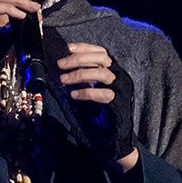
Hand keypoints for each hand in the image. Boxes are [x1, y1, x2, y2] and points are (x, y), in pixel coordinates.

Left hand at [55, 43, 135, 162]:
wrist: (113, 135)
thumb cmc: (99, 112)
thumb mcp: (89, 89)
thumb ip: (81, 78)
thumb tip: (63, 67)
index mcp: (111, 70)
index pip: (99, 51)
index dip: (83, 47)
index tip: (67, 48)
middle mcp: (118, 76)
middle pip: (100, 58)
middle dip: (78, 59)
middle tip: (61, 64)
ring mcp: (120, 88)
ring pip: (101, 73)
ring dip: (79, 74)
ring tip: (64, 80)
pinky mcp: (118, 102)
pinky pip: (103, 94)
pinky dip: (86, 92)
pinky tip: (74, 95)